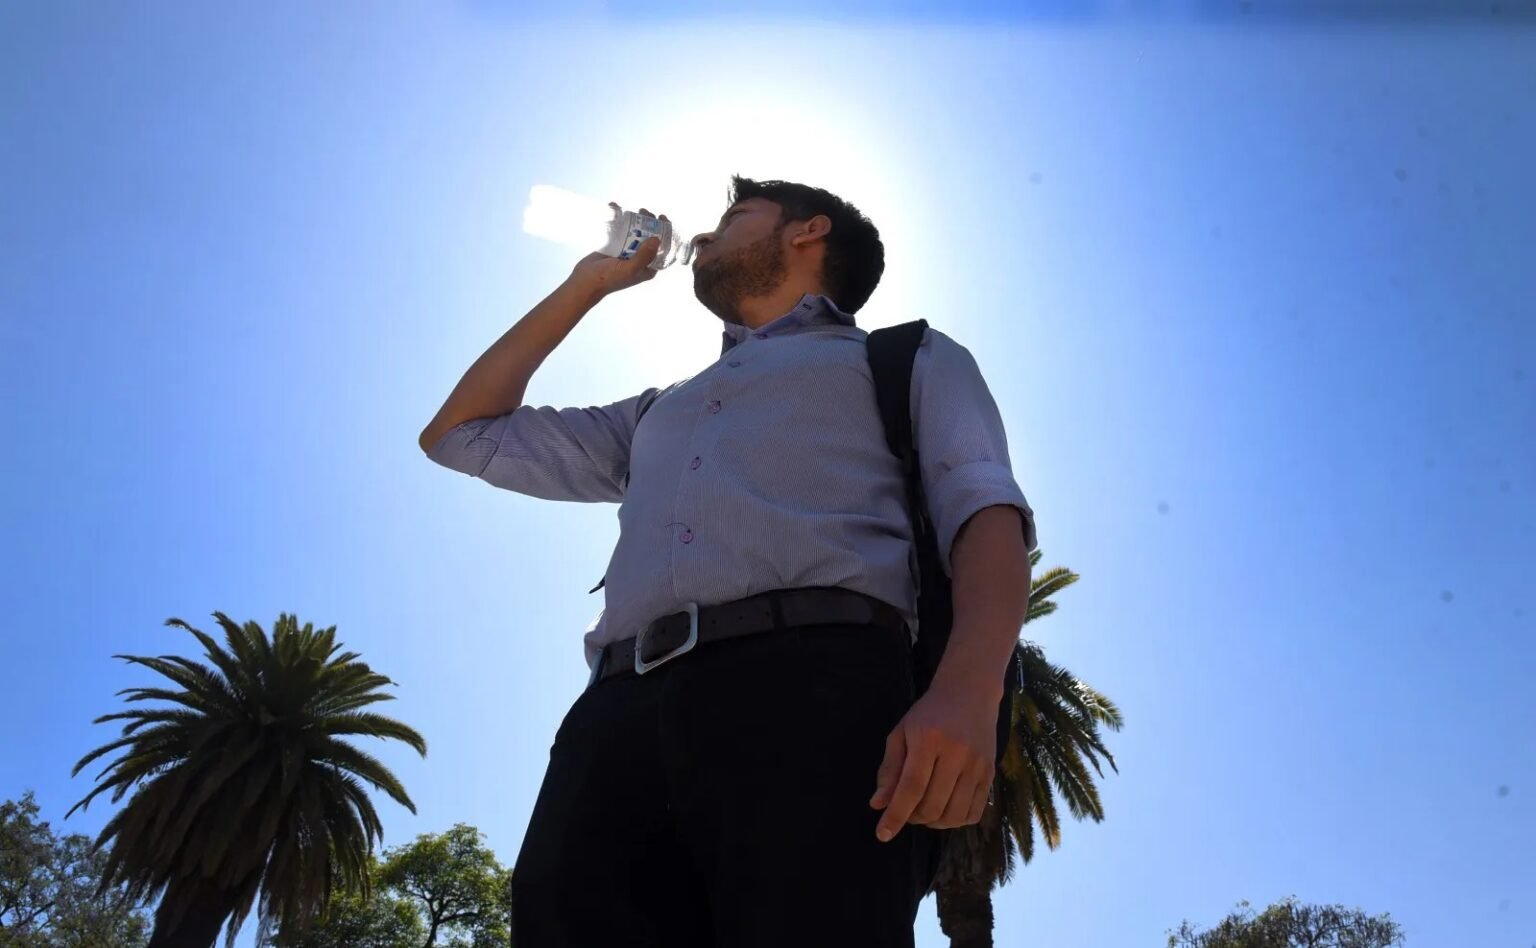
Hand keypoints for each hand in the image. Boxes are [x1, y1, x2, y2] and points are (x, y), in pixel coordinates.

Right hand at [565, 206, 666, 301]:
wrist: (584, 280)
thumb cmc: (608, 279)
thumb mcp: (630, 269)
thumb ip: (644, 256)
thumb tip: (657, 239)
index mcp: (648, 268)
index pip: (662, 249)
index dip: (666, 233)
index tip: (662, 218)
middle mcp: (640, 259)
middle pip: (650, 237)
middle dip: (651, 223)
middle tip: (645, 212)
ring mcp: (628, 252)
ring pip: (638, 233)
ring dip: (639, 220)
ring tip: (636, 211)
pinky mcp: (616, 246)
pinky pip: (623, 232)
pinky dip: (623, 221)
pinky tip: (621, 210)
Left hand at [870, 685, 996, 839]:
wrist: (970, 693)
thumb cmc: (929, 713)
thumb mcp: (901, 733)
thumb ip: (889, 769)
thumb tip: (878, 804)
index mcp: (929, 739)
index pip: (911, 788)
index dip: (895, 815)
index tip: (882, 834)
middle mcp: (957, 753)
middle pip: (932, 805)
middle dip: (912, 818)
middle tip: (904, 810)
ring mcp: (977, 765)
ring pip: (953, 814)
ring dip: (933, 822)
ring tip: (923, 810)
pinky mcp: (990, 774)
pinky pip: (973, 812)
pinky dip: (955, 821)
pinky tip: (944, 809)